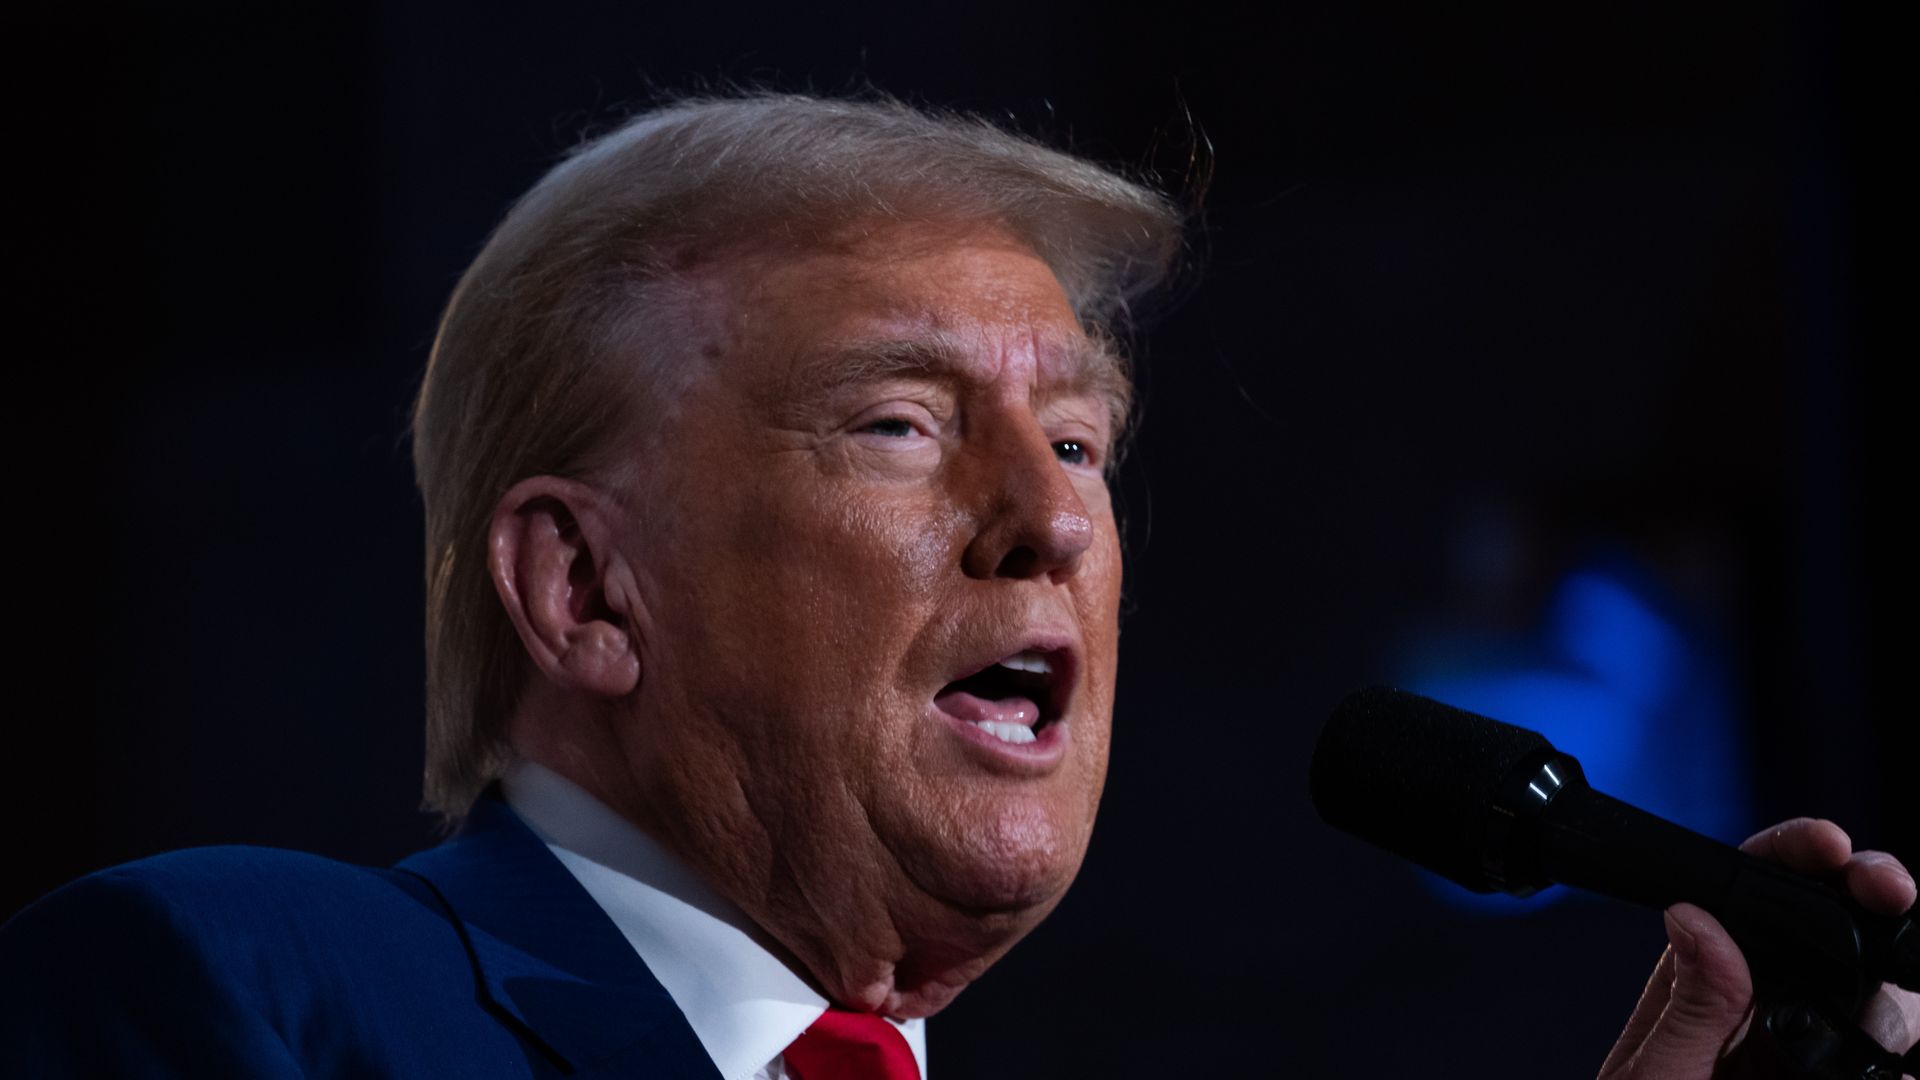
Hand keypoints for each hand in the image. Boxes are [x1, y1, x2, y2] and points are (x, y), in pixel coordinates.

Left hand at [1597, 818, 1918, 1078]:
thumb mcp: (1656, 1077)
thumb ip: (1687, 1007)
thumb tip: (1694, 916)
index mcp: (1704, 978)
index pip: (1751, 890)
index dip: (1795, 855)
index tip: (1829, 845)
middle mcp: (1762, 1002)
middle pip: (1836, 931)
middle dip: (1873, 903)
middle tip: (1890, 892)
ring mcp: (1805, 1050)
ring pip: (1881, 1002)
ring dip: (1891, 1006)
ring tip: (1877, 1032)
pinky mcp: (1830, 1078)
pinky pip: (1884, 1067)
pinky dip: (1898, 1066)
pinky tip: (1895, 1071)